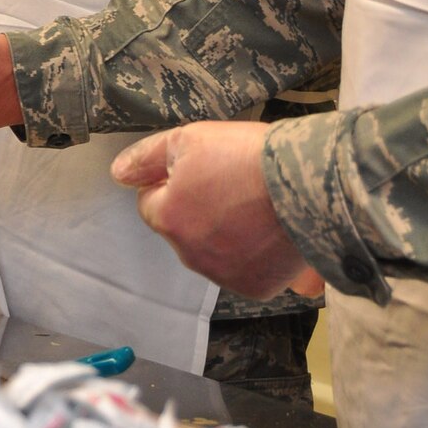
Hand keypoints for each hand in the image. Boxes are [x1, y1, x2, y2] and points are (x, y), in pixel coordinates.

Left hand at [111, 123, 323, 299]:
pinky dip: (256, 256)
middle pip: (183, 230)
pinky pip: (247, 271)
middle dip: (199, 210)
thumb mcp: (188, 139)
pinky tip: (273, 231)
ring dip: (227, 234)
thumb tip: (118, 173)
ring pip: (215, 252)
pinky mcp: (259, 287)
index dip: (171, 182)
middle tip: (233, 184)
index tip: (202, 169)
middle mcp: (191, 256)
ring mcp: (225, 276)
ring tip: (257, 206)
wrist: (309, 185)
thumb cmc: (246, 157)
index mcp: (169, 219)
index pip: (151, 204)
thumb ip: (146, 158)